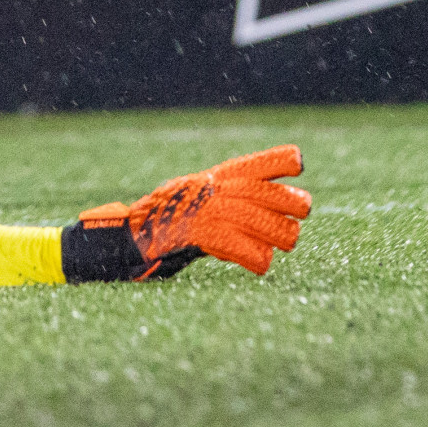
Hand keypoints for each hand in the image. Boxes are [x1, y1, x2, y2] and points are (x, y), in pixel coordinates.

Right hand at [62, 145, 311, 280]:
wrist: (129, 238)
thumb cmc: (166, 222)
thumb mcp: (198, 198)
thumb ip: (230, 197)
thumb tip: (280, 208)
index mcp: (213, 178)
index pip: (254, 162)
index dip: (280, 162)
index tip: (298, 167)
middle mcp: (210, 190)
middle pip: (265, 194)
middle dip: (291, 205)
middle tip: (297, 217)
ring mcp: (203, 211)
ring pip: (261, 222)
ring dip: (279, 236)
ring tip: (281, 244)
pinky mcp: (198, 234)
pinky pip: (243, 247)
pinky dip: (256, 258)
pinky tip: (258, 263)